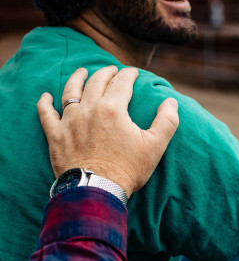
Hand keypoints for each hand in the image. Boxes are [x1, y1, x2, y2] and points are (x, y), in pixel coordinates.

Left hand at [37, 66, 178, 196]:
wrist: (97, 190)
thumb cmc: (128, 169)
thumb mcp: (155, 146)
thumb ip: (167, 121)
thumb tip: (170, 101)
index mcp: (113, 109)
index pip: (121, 83)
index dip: (128, 74)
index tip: (133, 72)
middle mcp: (89, 109)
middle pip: (96, 82)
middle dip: (106, 73)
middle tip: (112, 69)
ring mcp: (69, 121)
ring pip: (71, 91)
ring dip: (77, 78)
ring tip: (82, 72)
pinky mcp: (55, 136)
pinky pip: (46, 114)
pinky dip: (45, 103)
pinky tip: (45, 97)